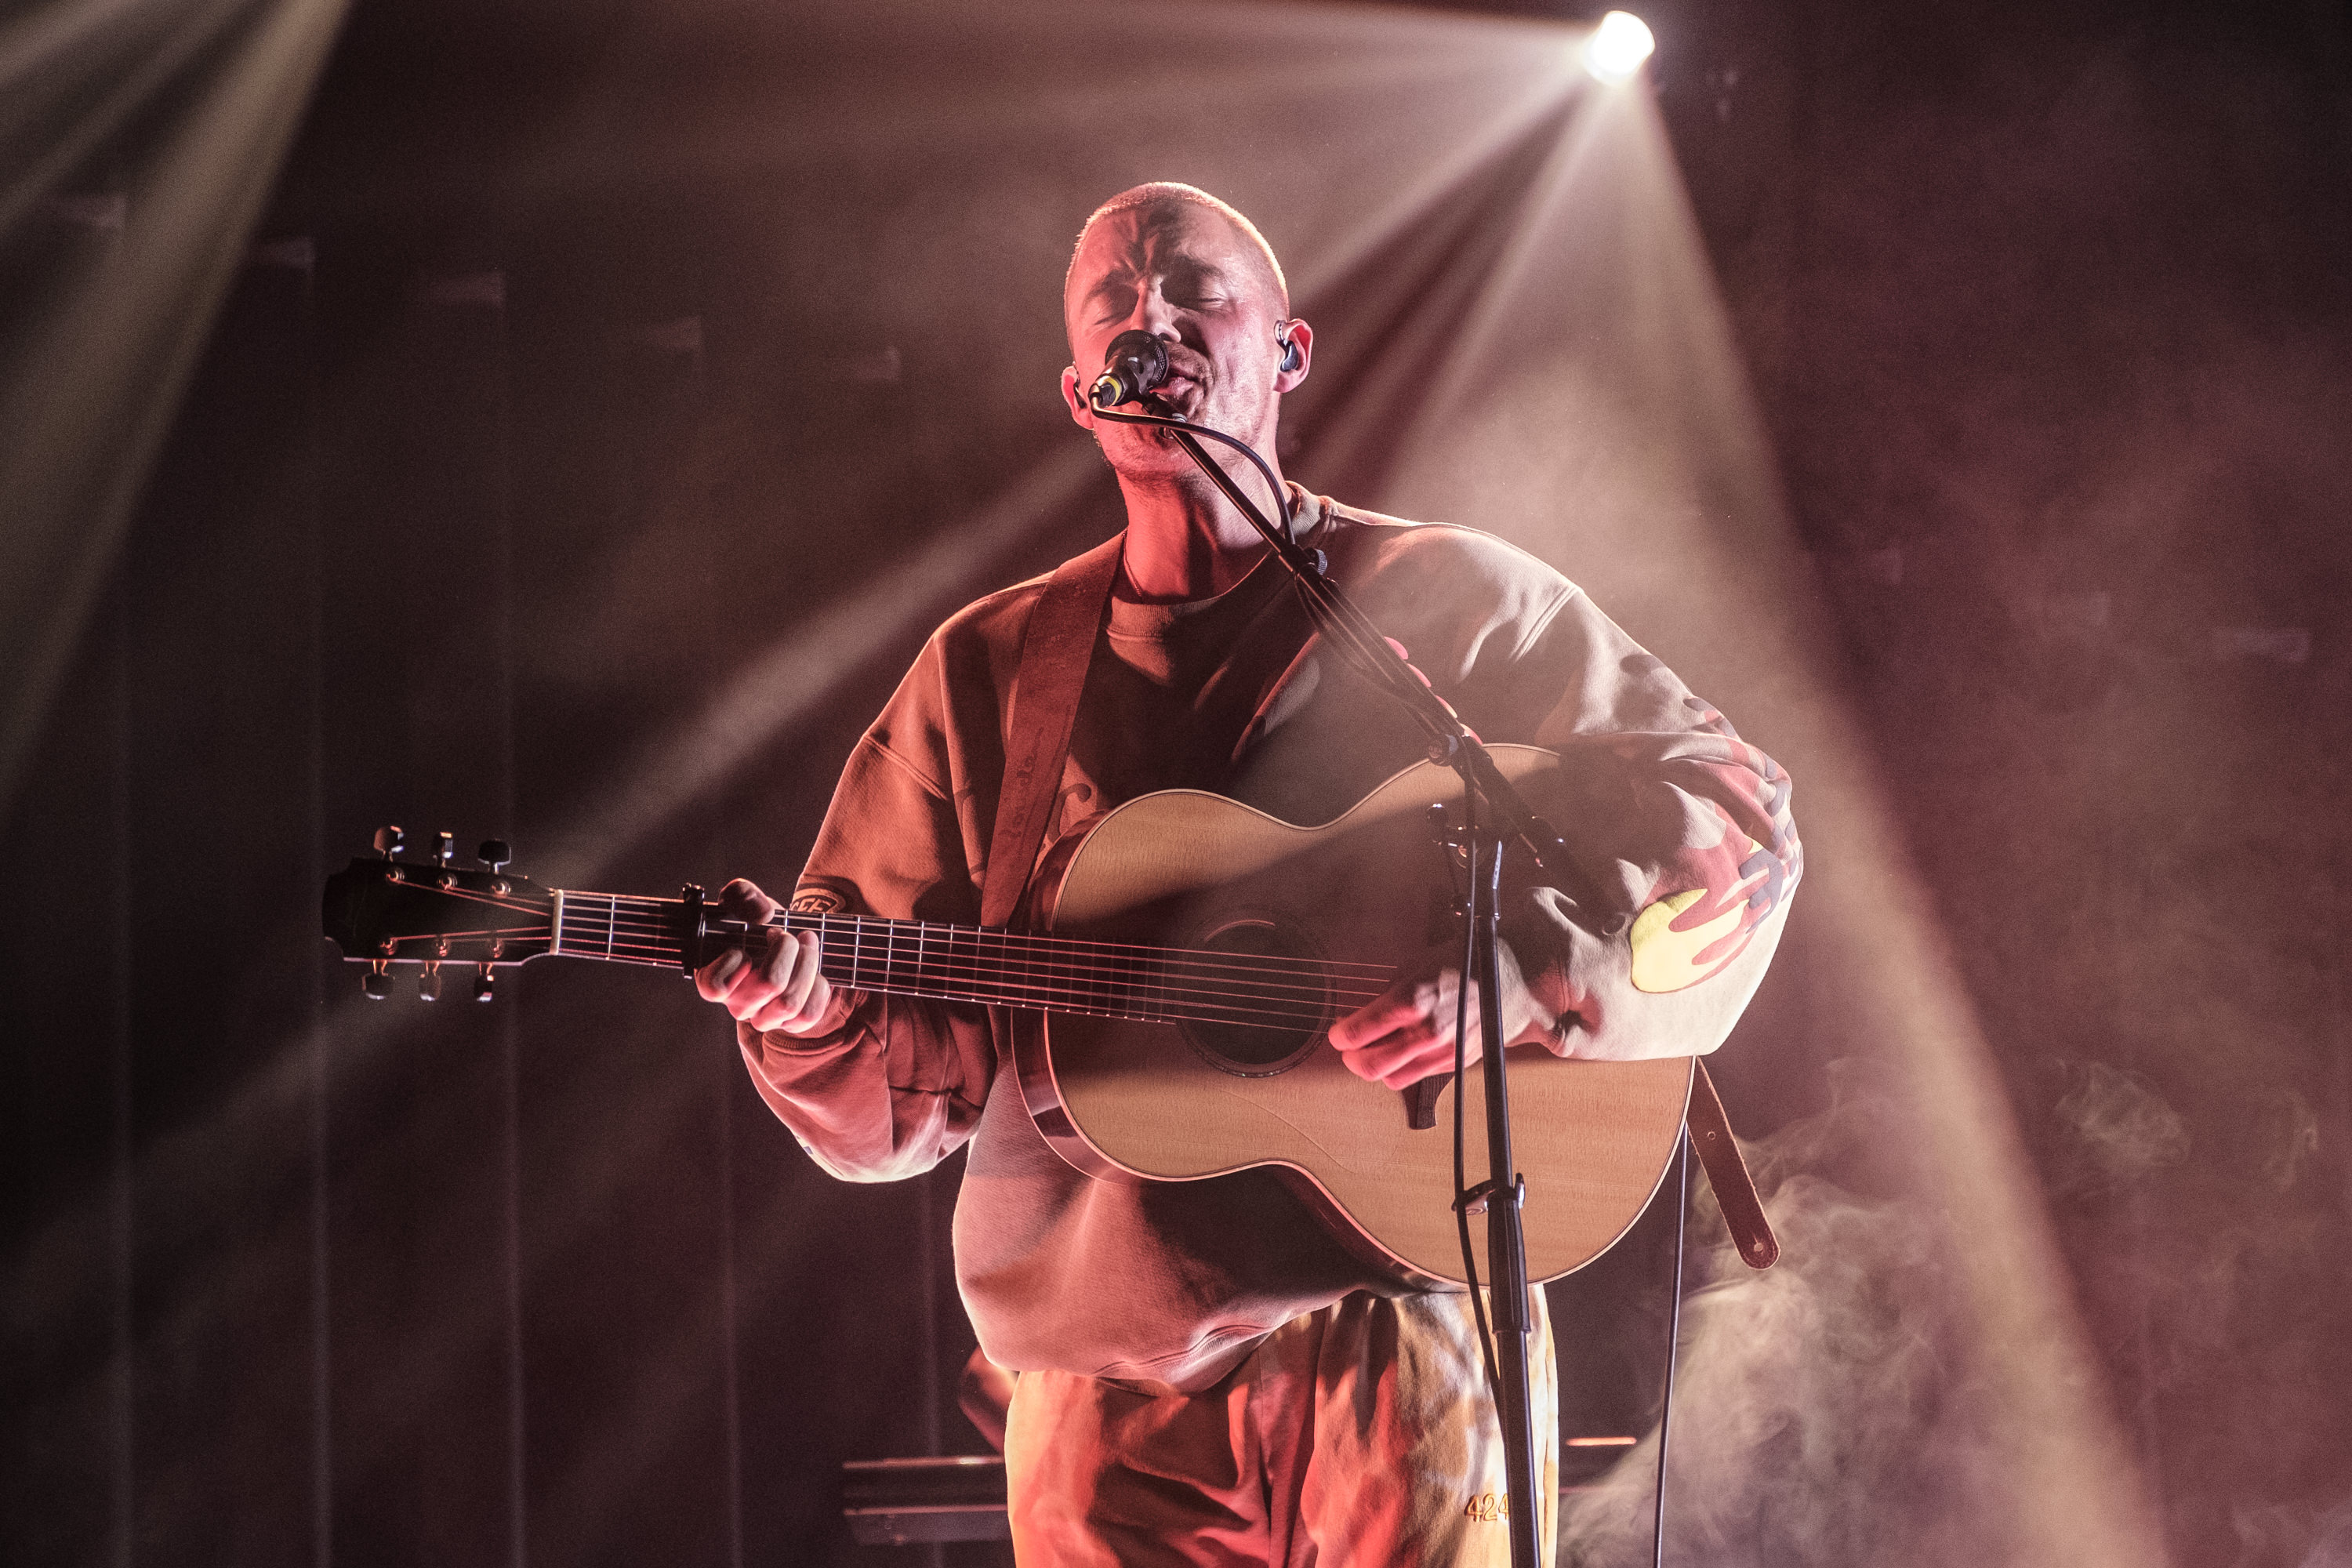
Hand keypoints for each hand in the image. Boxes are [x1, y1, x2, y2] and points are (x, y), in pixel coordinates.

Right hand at [693, 878, 846, 1036]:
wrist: (791, 940)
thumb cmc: (762, 925)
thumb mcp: (748, 903)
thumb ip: (742, 895)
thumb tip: (760, 912)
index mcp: (715, 978)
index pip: (714, 986)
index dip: (735, 961)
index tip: (746, 945)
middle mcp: (737, 1005)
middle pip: (768, 984)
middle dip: (787, 950)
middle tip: (789, 935)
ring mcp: (764, 1018)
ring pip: (789, 1003)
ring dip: (807, 964)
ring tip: (807, 943)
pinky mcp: (790, 1024)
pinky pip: (808, 1014)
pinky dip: (818, 987)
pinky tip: (815, 971)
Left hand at [1327, 942, 1546, 1088]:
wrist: (1513, 977)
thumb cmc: (1465, 963)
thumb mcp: (1416, 965)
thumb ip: (1387, 994)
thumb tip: (1363, 1014)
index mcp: (1412, 1001)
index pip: (1358, 1033)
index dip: (1340, 1036)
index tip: (1337, 1034)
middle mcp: (1427, 1032)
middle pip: (1371, 1066)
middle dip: (1353, 1059)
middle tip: (1349, 1049)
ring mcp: (1443, 1052)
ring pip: (1392, 1078)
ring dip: (1377, 1066)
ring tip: (1375, 1050)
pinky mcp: (1456, 1063)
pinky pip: (1417, 1076)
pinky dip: (1403, 1067)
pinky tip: (1403, 1050)